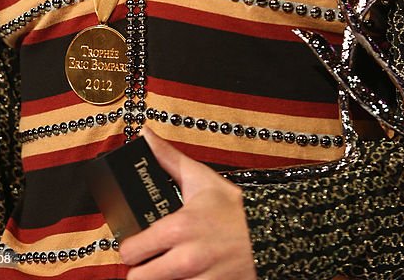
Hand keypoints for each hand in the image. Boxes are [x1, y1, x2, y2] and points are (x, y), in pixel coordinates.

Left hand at [119, 126, 256, 279]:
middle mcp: (186, 258)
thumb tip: (146, 136)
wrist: (272, 231)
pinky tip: (186, 276)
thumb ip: (168, 158)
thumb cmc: (235, 209)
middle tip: (148, 261)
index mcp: (179, 228)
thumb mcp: (202, 179)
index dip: (130, 247)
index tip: (136, 245)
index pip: (131, 251)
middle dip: (141, 270)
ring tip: (167, 269)